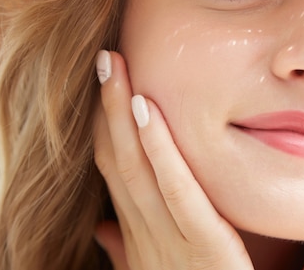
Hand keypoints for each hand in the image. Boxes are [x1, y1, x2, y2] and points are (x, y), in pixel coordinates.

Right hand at [93, 50, 253, 269]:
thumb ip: (129, 249)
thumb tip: (101, 229)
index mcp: (140, 235)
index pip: (113, 170)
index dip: (103, 125)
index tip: (101, 85)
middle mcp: (145, 233)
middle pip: (114, 158)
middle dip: (103, 106)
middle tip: (103, 55)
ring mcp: (167, 240)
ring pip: (132, 166)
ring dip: (118, 112)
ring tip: (112, 63)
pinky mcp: (201, 246)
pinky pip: (174, 191)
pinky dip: (156, 149)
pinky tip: (147, 109)